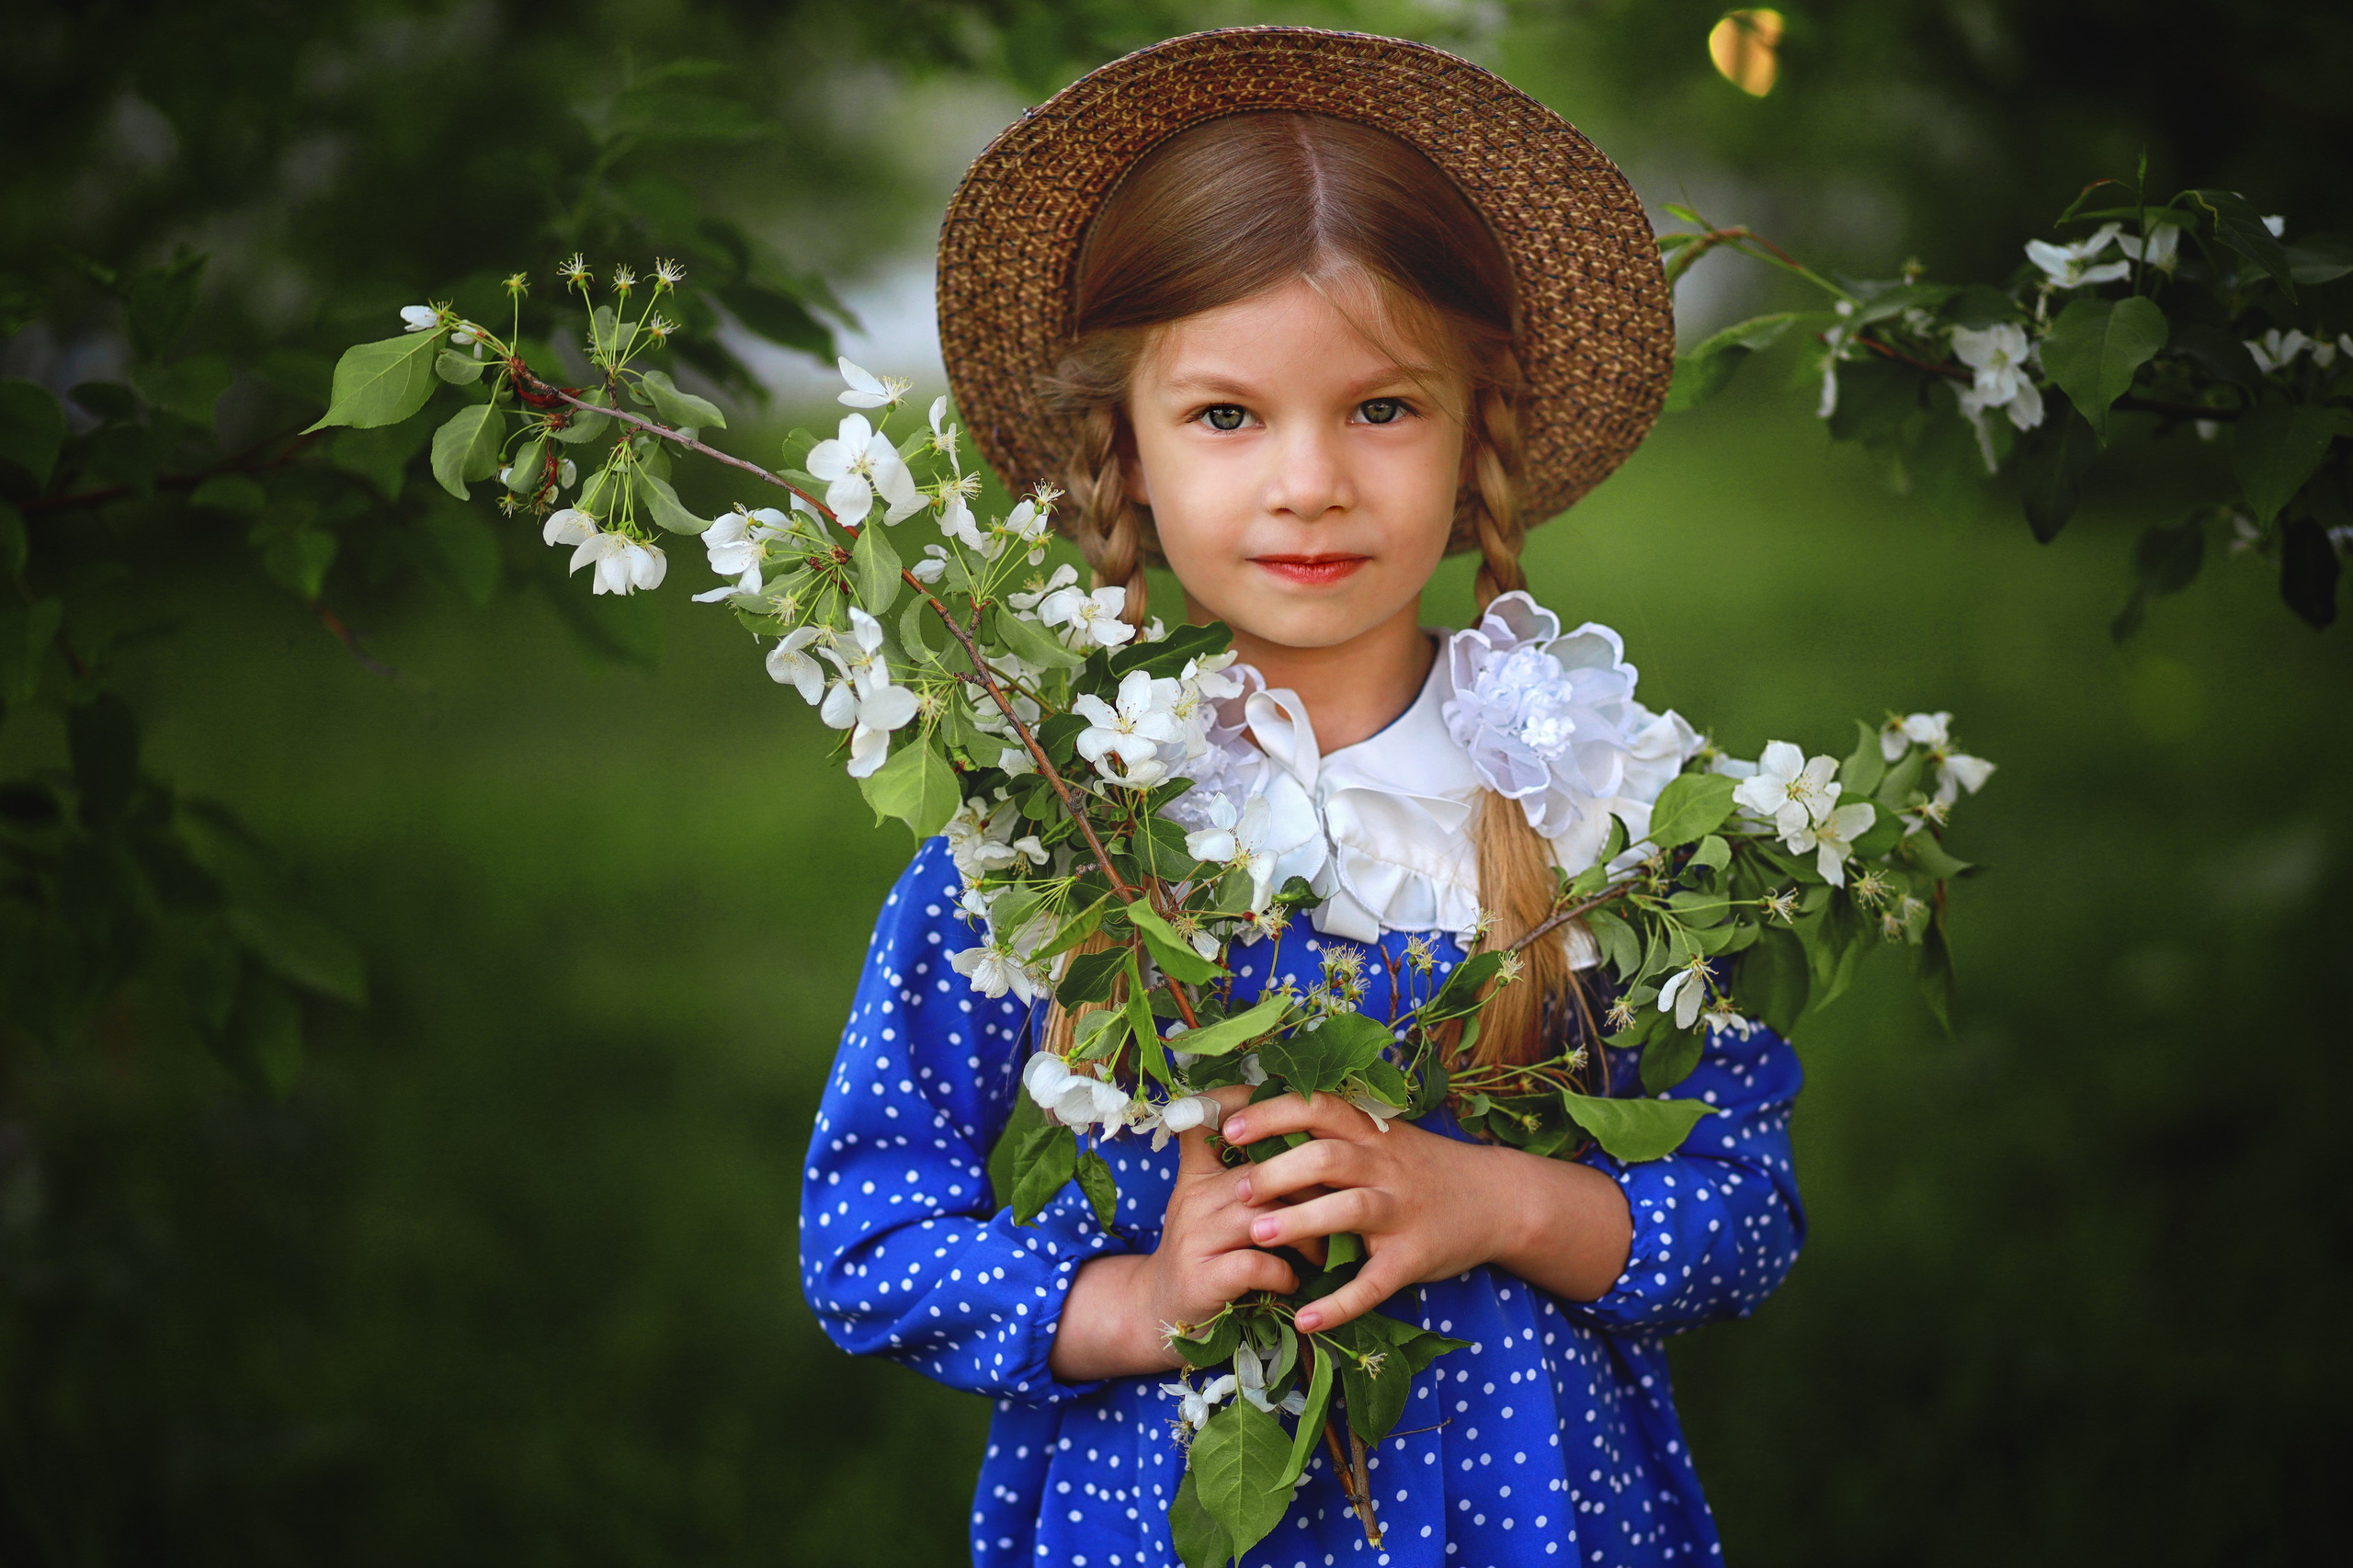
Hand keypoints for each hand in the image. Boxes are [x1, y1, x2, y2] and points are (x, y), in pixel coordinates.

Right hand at [1047, 1087, 1298, 1380]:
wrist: (1159, 1309)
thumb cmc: (1204, 1251)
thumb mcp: (1212, 1203)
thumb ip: (1243, 1173)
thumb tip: (1305, 1138)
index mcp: (1198, 1174)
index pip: (1209, 1121)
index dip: (1241, 1104)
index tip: (1290, 1109)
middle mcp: (1194, 1197)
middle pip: (1262, 1171)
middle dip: (1310, 1188)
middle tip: (1339, 1206)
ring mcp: (1196, 1236)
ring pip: (1265, 1215)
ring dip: (1306, 1233)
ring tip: (1323, 1251)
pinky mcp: (1204, 1277)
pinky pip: (1257, 1263)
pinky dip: (1285, 1273)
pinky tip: (1292, 1281)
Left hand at [1222, 1090, 1633, 1333]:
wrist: (1498, 1199)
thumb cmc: (1423, 1167)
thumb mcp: (1384, 1137)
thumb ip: (1334, 1130)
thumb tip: (1262, 1118)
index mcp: (1371, 1133)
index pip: (1318, 1108)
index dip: (1272, 1114)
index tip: (1231, 1127)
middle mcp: (1384, 1166)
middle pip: (1327, 1156)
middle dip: (1278, 1170)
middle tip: (1238, 1188)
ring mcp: (1401, 1211)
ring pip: (1349, 1209)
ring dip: (1302, 1221)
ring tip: (1258, 1236)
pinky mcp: (1413, 1257)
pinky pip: (1374, 1283)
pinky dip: (1340, 1303)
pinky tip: (1307, 1318)